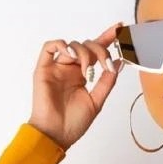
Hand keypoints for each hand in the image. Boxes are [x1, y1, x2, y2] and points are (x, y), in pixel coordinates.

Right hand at [28, 21, 125, 150]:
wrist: (57, 135)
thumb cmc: (73, 123)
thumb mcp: (97, 101)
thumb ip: (107, 81)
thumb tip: (119, 62)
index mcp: (82, 75)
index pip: (95, 52)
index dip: (106, 38)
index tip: (119, 28)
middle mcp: (70, 69)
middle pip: (86, 46)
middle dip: (100, 51)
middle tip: (106, 65)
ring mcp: (57, 68)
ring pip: (72, 46)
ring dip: (85, 54)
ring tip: (87, 72)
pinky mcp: (44, 69)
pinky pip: (49, 47)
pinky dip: (61, 45)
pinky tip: (72, 56)